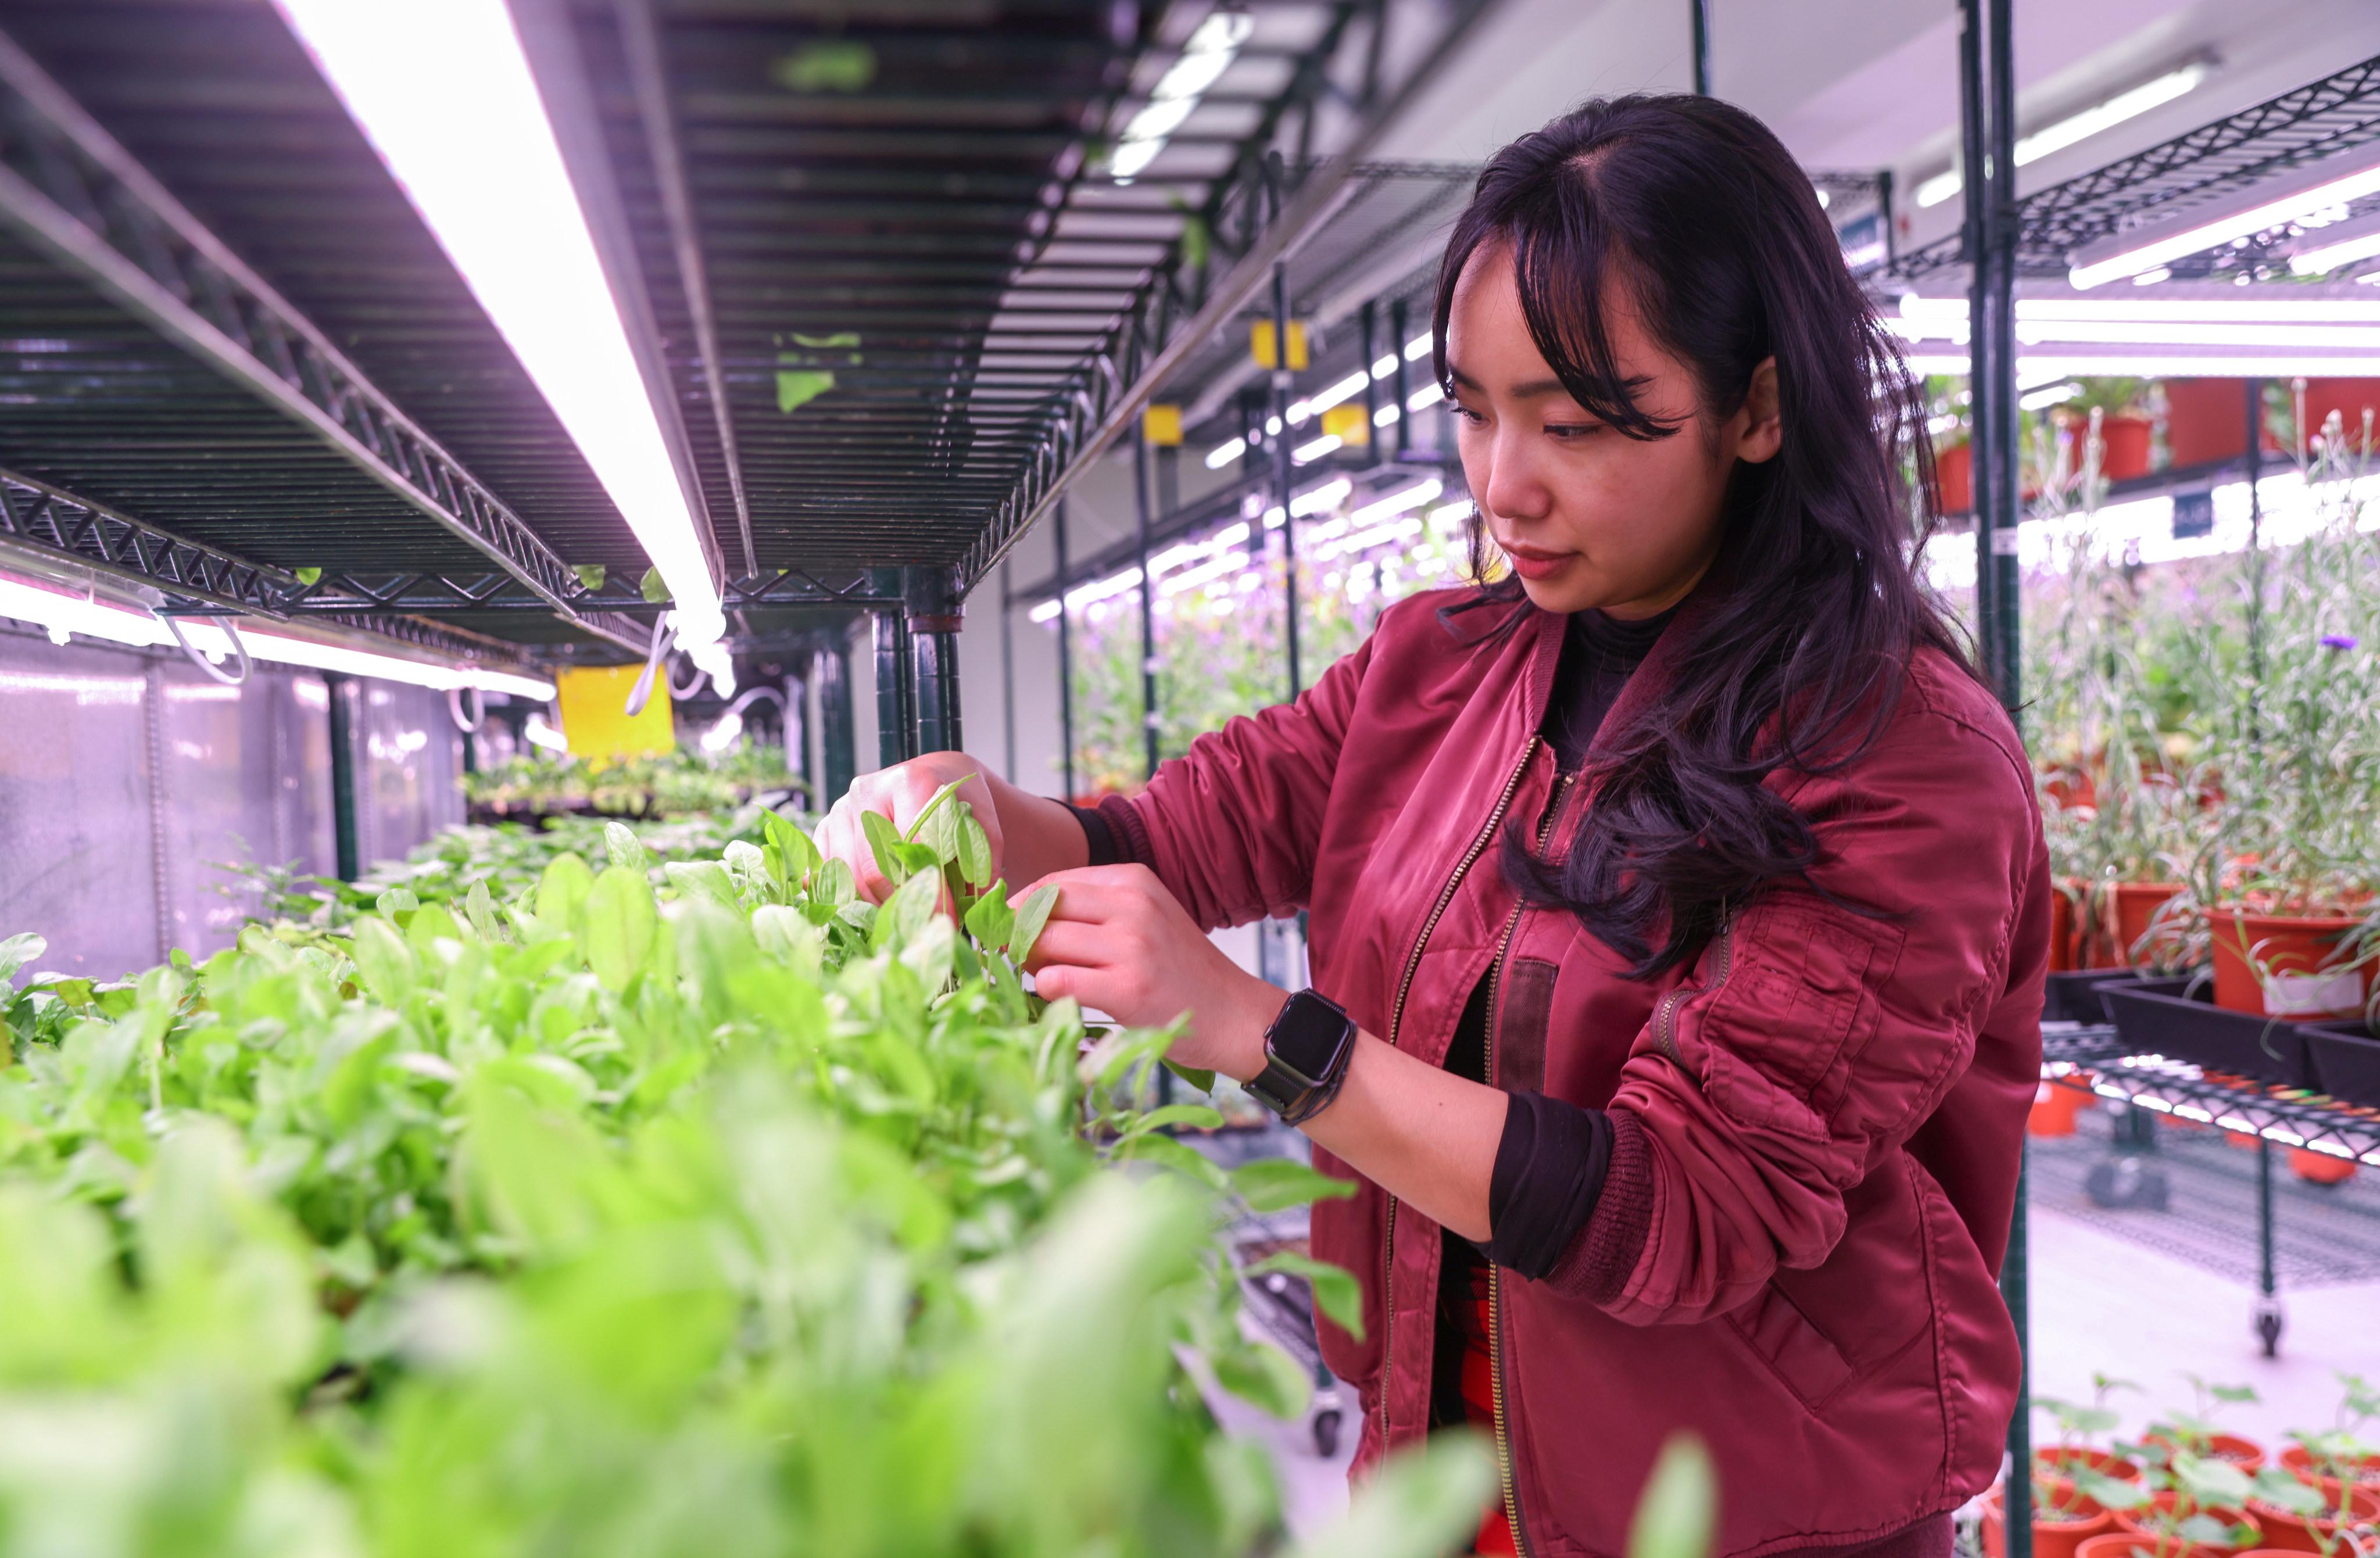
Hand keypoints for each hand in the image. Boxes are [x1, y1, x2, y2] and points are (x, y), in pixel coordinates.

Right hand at [815, 752, 1003, 903]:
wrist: (934, 776)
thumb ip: (981, 858)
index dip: (931, 889)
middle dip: (901, 903)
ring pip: (849, 875)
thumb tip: (973, 902)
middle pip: (874, 868)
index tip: (948, 918)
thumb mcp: (982, 822)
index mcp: (908, 782)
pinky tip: (874, 904)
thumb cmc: (957, 800)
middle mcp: (867, 791)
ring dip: (876, 904)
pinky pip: (828, 873)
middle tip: (925, 925)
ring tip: (905, 915)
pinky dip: (850, 894)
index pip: (913, 848)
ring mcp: (840, 808)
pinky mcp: (825, 826)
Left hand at [1020, 865, 1286, 1081]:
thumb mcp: (1148, 917)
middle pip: (1042, 910)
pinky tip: (1066, 999)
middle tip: (1025, 961)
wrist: (1234, 1013)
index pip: (1053, 882)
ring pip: (1044, 944)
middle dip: (1021, 937)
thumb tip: (1024, 918)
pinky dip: (1048, 991)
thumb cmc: (1182, 969)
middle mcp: (1132, 905)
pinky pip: (1057, 981)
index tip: (1013, 930)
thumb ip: (1097, 909)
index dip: (1022, 908)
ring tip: (1049, 980)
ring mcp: (1130, 947)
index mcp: (1134, 880)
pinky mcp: (1127, 989)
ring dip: (1033, 966)